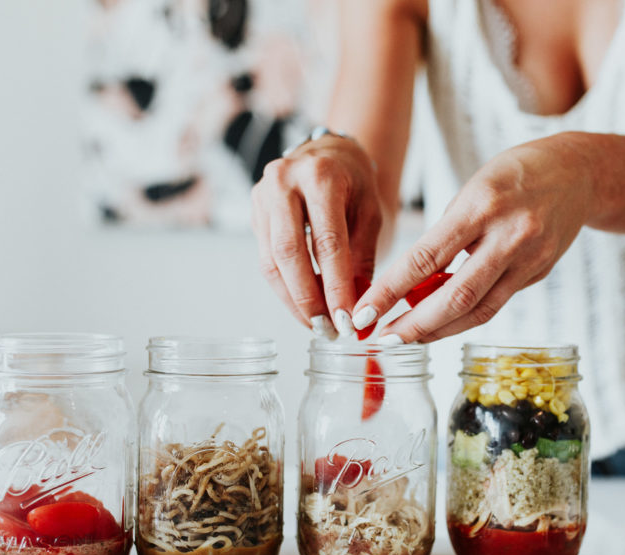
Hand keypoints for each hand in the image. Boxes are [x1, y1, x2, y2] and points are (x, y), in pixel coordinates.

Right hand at [251, 134, 382, 336]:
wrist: (328, 153)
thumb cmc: (354, 184)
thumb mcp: (370, 215)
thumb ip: (363, 260)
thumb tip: (359, 313)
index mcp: (320, 176)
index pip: (327, 242)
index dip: (336, 286)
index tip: (347, 320)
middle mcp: (283, 182)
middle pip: (289, 253)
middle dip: (309, 299)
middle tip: (328, 330)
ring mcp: (262, 196)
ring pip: (271, 261)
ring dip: (294, 300)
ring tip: (317, 326)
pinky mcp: (254, 213)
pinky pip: (266, 260)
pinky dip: (285, 289)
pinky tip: (305, 307)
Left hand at [354, 134, 591, 342]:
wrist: (579, 172)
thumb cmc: (515, 175)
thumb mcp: (472, 189)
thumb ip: (445, 236)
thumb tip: (412, 286)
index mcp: (481, 205)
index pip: (426, 257)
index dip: (391, 290)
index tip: (365, 311)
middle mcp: (509, 235)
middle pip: (456, 296)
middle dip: (415, 325)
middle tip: (384, 339)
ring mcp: (529, 258)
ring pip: (479, 310)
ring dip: (439, 331)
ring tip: (408, 338)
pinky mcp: (539, 274)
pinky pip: (496, 304)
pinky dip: (465, 317)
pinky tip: (442, 323)